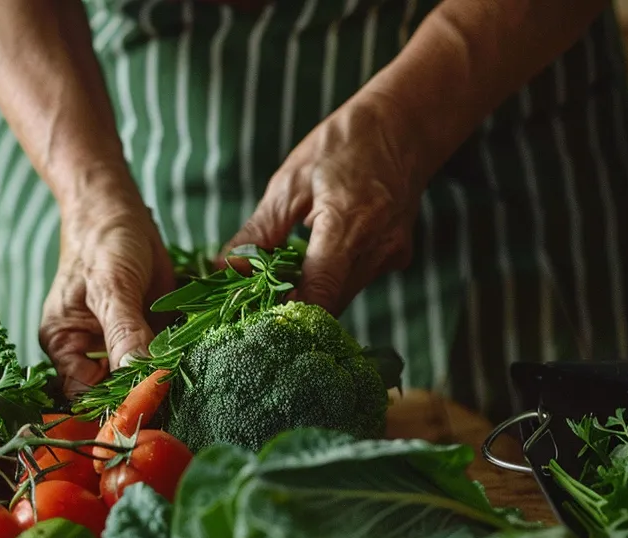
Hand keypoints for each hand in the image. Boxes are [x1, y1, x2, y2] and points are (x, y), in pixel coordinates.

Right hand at [39, 204, 173, 396]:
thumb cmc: (103, 244)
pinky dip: (178, 363)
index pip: (85, 394)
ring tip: (188, 386)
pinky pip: (162, 360)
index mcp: (65, 346)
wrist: (119, 212)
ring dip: (163, 383)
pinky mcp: (148, 336)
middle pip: (114, 394)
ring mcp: (120, 346)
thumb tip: (137, 374)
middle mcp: (89, 352)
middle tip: (173, 402)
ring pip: (140, 380)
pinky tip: (196, 365)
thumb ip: (123, 331)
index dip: (113, 403)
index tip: (148, 404)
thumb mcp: (111, 286)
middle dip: (141, 398)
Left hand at [222, 100, 423, 313]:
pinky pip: (356, 282)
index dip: (285, 316)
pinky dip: (332, 280)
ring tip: (281, 278)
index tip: (253, 322)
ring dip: (311, 295)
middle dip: (291, 308)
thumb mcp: (289, 182)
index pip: (318, 293)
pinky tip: (317, 258)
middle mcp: (377, 248)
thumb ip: (259, 233)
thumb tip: (225, 270)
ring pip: (342, 297)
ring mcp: (392, 256)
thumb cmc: (341, 145)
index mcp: (347, 223)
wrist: (402, 126)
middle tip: (255, 302)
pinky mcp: (397, 258)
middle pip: (328, 304)